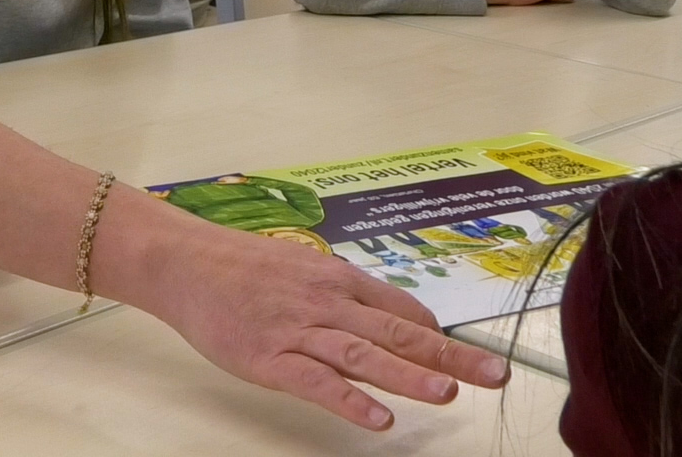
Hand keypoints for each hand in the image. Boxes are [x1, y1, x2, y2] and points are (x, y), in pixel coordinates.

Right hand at [148, 214, 508, 429]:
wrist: (186, 263)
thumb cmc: (244, 267)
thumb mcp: (304, 268)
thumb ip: (348, 295)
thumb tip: (393, 321)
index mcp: (339, 280)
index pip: (402, 309)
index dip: (438, 337)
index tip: (471, 359)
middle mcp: (326, 302)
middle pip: (396, 331)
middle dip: (450, 355)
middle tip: (494, 373)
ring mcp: (298, 330)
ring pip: (362, 354)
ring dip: (407, 375)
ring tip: (446, 394)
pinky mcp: (269, 358)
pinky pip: (316, 382)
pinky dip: (349, 400)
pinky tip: (377, 419)